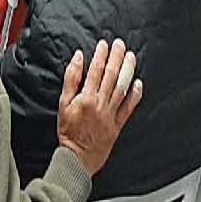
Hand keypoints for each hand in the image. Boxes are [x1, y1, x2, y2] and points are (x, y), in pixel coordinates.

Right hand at [56, 39, 142, 176]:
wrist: (76, 157)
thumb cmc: (68, 131)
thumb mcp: (63, 104)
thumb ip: (71, 80)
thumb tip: (77, 59)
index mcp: (86, 98)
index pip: (95, 71)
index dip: (101, 55)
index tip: (104, 45)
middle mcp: (100, 104)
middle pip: (111, 76)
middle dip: (116, 57)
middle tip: (120, 44)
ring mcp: (111, 114)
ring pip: (122, 88)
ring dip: (127, 70)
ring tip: (130, 57)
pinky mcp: (118, 124)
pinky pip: (129, 108)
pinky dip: (134, 95)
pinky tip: (138, 83)